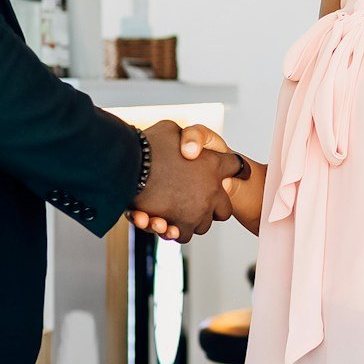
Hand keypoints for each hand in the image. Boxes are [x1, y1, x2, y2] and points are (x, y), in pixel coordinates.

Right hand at [126, 119, 237, 241]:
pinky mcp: (181, 225)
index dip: (230, 168)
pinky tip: (162, 221)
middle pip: (224, 208)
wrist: (127, 165)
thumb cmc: (147, 144)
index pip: (236, 167)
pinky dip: (173, 230)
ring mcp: (198, 210)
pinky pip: (183, 234)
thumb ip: (185, 137)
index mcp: (213, 164)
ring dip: (191, 220)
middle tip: (194, 200)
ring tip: (174, 212)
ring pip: (203, 224)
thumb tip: (187, 146)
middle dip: (212, 207)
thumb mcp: (171, 129)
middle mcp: (212, 190)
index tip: (224, 172)